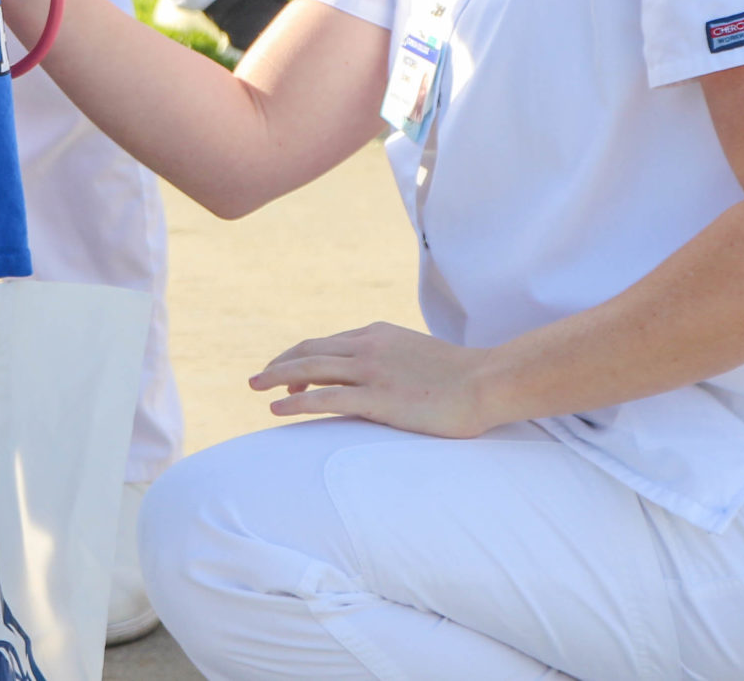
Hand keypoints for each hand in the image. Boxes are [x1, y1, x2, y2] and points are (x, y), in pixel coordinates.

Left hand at [252, 320, 502, 438]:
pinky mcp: (378, 398)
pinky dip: (296, 402)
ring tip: (255, 387)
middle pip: (309, 350)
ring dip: (277, 377)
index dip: (301, 358)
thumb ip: (393, 360)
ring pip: (310, 369)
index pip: (327, 343)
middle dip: (279, 363)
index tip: (289, 374)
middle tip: (257, 378)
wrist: (488, 382)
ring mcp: (372, 371)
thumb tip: (380, 378)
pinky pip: (325, 399)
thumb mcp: (418, 356)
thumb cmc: (462, 376)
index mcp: (377, 334)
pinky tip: (277, 409)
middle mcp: (368, 346)